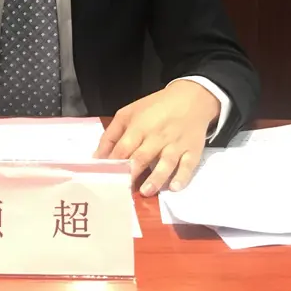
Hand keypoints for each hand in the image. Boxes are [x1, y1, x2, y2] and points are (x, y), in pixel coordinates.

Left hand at [94, 80, 219, 196]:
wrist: (191, 98)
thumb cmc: (154, 107)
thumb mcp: (128, 113)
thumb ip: (111, 135)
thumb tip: (97, 158)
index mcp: (139, 126)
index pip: (123, 148)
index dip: (114, 163)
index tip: (105, 179)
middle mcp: (157, 136)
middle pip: (142, 157)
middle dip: (131, 173)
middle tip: (122, 190)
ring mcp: (176, 144)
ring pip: (166, 163)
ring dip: (155, 178)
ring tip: (146, 192)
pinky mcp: (193, 150)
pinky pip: (188, 165)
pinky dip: (182, 177)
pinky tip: (174, 187)